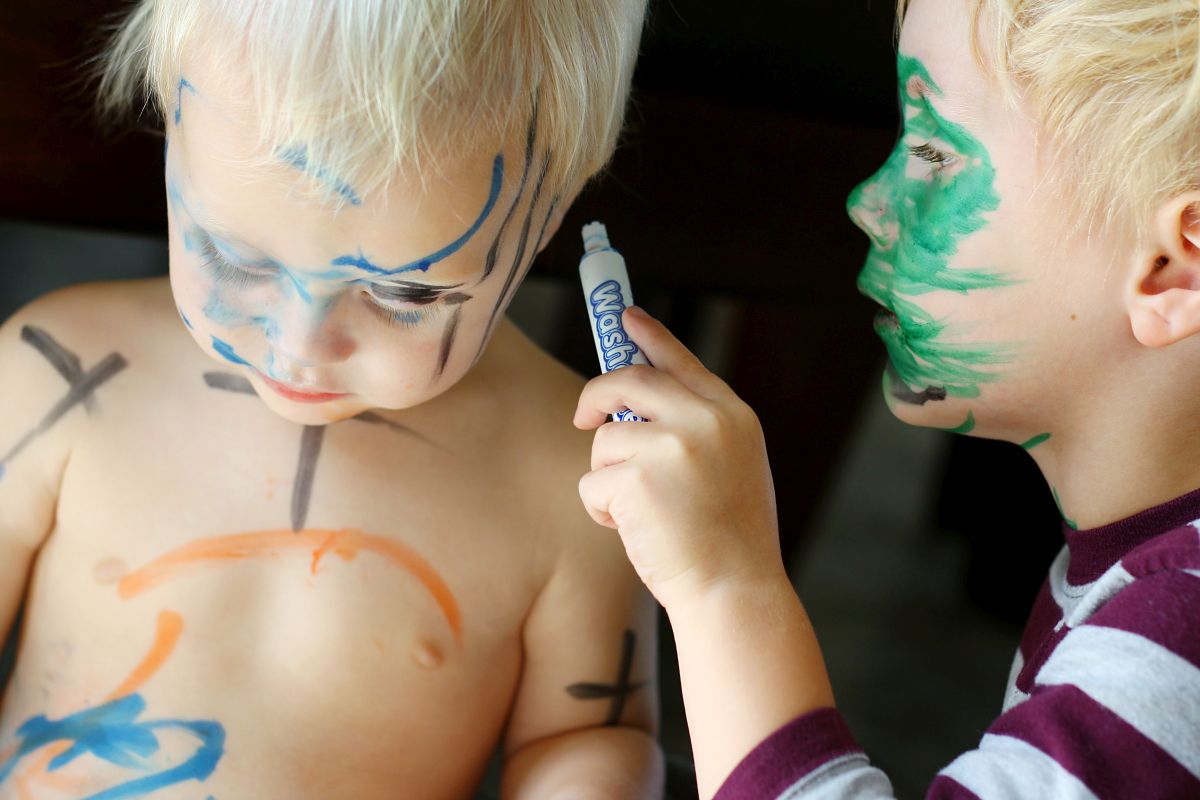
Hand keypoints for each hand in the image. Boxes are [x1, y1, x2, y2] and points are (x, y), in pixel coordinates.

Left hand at [574, 306, 784, 609]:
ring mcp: (672, 447)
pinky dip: (601, 510)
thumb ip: (698, 430)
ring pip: (604, 440)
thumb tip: (633, 409)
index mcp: (732, 415)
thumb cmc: (730, 541)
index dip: (648, 336)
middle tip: (584, 418)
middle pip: (626, 381)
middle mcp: (705, 420)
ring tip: (641, 513)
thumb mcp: (733, 467)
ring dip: (607, 477)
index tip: (623, 315)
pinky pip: (592, 482)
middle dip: (596, 397)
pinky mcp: (637, 480)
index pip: (681, 361)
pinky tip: (635, 530)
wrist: (735, 593)